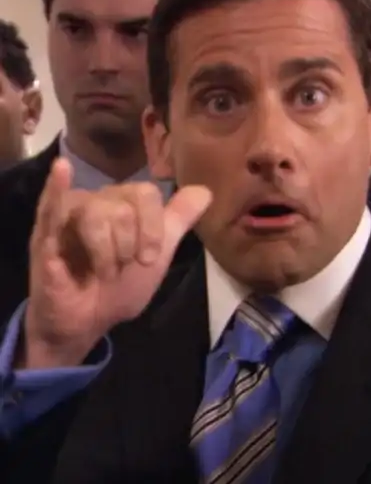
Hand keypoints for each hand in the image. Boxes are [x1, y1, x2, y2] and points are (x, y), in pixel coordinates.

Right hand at [22, 158, 210, 368]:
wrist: (90, 323)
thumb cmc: (122, 286)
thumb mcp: (157, 253)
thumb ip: (178, 220)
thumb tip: (205, 190)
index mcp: (122, 204)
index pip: (145, 193)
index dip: (152, 227)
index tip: (149, 258)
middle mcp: (95, 203)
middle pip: (121, 207)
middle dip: (128, 246)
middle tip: (121, 268)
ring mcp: (67, 218)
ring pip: (96, 215)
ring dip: (106, 254)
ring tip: (103, 273)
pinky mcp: (43, 239)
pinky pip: (50, 208)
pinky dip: (55, 188)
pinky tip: (62, 169)